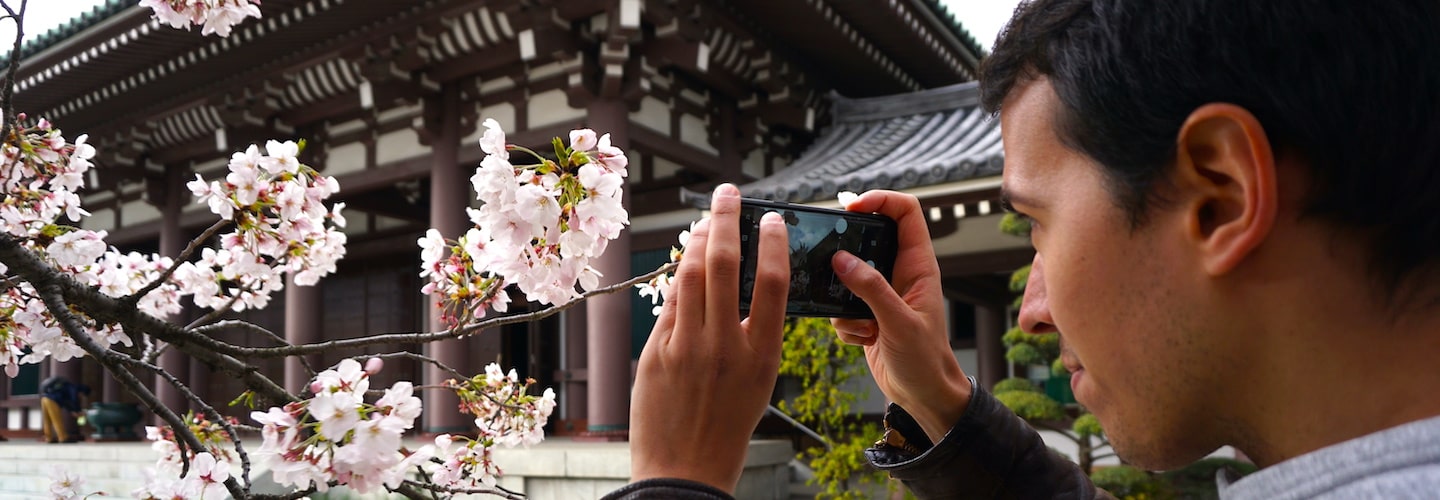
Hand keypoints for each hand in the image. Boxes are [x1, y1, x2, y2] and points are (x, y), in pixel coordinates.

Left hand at [629, 183, 790, 491]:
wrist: (685, 469)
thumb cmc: (727, 424)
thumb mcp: (759, 379)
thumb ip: (753, 332)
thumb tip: (743, 281)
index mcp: (762, 355)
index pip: (774, 283)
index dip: (773, 243)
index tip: (771, 218)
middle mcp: (725, 346)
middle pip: (725, 264)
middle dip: (725, 219)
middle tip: (726, 193)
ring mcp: (686, 348)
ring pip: (691, 275)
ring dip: (697, 239)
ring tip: (705, 220)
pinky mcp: (656, 353)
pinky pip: (669, 304)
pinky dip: (678, 278)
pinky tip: (685, 262)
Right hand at [831, 190, 971, 442]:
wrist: (923, 396)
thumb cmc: (925, 360)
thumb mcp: (899, 322)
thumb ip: (871, 289)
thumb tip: (842, 259)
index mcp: (918, 266)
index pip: (906, 212)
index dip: (880, 200)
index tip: (851, 207)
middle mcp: (899, 273)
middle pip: (869, 236)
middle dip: (847, 249)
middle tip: (828, 257)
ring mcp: (881, 293)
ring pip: (848, 273)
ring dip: (842, 296)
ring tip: (859, 320)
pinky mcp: (866, 313)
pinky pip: (841, 305)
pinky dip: (844, 323)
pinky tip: (864, 339)